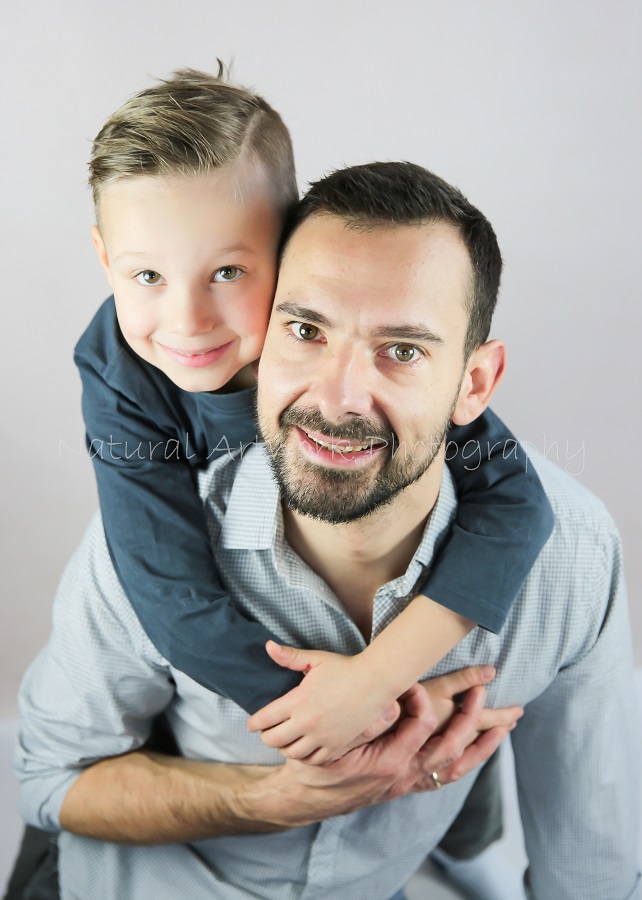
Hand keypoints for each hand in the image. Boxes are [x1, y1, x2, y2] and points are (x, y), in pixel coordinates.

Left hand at [247, 641, 398, 763]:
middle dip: (266, 736)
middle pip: (274, 740)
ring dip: (284, 748)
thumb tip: (267, 646)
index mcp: (297, 701)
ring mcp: (322, 737)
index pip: (265, 719)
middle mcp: (307, 723)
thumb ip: (290, 656)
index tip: (252, 724)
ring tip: (284, 740)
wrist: (374, 682)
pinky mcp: (337, 745)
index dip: (254, 723)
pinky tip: (303, 749)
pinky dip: (304, 757)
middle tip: (267, 731)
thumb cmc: (344, 667)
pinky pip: (314, 760)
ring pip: (292, 754)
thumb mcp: (316, 658)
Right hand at [266, 680, 521, 827]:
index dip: (422, 697)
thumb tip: (390, 704)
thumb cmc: (317, 765)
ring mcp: (410, 782)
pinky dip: (468, 761)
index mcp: (389, 761)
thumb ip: (363, 725)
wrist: (309, 798)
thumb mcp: (332, 743)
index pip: (421, 724)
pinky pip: (448, 776)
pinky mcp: (408, 785)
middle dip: (472, 716)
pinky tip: (481, 748)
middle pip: (452, 746)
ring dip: (482, 743)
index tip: (415, 678)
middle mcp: (406, 774)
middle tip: (484, 689)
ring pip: (457, 765)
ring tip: (506, 723)